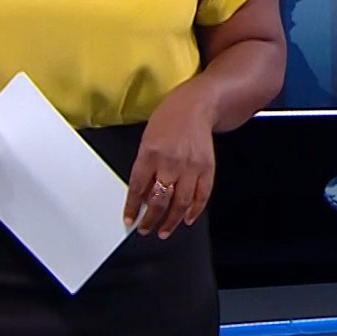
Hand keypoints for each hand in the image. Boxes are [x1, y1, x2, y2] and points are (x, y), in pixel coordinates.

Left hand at [123, 88, 216, 238]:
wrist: (197, 105)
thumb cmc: (169, 119)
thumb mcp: (147, 139)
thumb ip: (144, 166)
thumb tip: (142, 194)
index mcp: (151, 153)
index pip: (138, 188)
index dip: (133, 208)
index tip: (129, 220)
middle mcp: (171, 162)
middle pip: (159, 200)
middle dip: (151, 219)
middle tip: (145, 229)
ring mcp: (191, 166)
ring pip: (181, 202)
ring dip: (171, 221)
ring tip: (164, 231)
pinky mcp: (207, 168)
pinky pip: (202, 195)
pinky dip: (195, 210)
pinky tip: (187, 219)